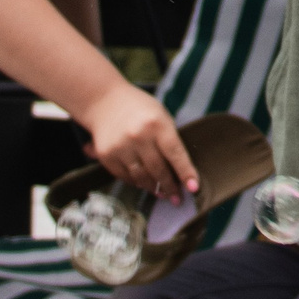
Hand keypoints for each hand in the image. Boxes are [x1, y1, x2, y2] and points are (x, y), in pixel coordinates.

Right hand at [77, 84, 201, 203]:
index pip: (175, 154)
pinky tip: (144, 184)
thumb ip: (170, 139)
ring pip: (141, 178)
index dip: (186, 173)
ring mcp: (120, 147)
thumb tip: (181, 171)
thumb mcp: (161, 115)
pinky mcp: (106, 155)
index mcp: (156, 124)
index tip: (194, 188)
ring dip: (154, 188)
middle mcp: (138, 136)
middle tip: (178, 197)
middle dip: (170, 186)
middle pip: (158, 170)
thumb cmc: (140, 109)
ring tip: (163, 193)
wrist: (105, 101)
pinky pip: (125, 176)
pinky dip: (136, 182)